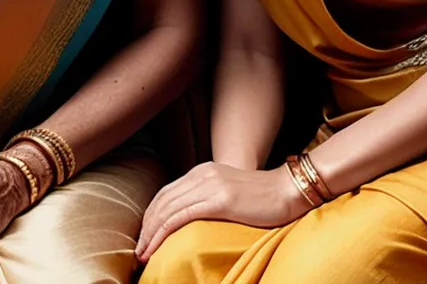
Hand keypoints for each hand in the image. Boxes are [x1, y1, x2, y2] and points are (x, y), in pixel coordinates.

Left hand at [136, 162, 312, 261]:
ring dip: (151, 234)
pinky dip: (164, 233)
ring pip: (167, 209)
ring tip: (143, 254)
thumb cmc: (264, 199)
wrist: (288, 190)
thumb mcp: (229, 193)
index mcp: (201, 172)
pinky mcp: (219, 199)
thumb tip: (193, 220)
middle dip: (146, 227)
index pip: (166, 194)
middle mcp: (200, 175)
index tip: (144, 237)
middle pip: (162, 201)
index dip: (151, 216)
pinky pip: (182, 216)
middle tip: (138, 250)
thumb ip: (209, 199)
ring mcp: (209, 185)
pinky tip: (157, 247)